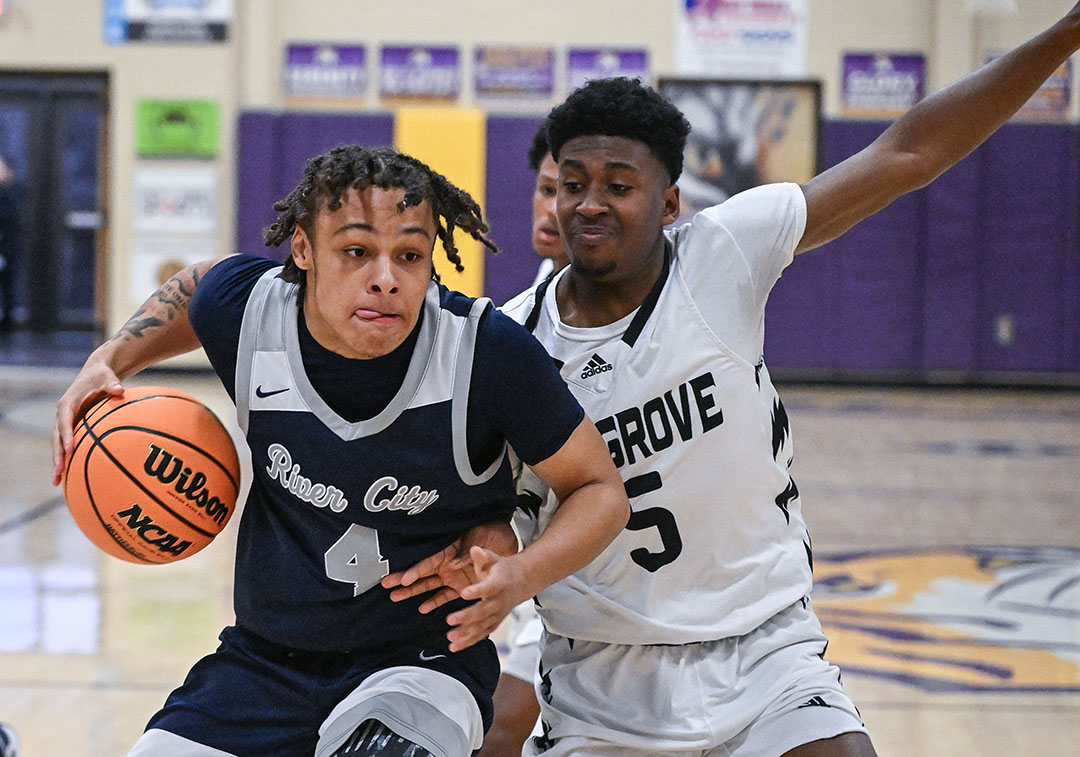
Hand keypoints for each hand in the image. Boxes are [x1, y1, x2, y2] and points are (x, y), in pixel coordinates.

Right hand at [51, 356, 124, 485]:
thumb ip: (112, 384)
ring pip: (59, 445)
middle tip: (59, 472)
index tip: (70, 449)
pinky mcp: (71, 428)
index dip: (66, 435)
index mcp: (68, 403)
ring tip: (56, 482)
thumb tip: (119, 390)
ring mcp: (65, 423)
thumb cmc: (103, 376)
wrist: (96, 374)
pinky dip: (67, 459)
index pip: (65, 421)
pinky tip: (68, 477)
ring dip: (58, 462)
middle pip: (56, 438)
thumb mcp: (107, 377)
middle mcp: (63, 415)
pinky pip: (67, 445)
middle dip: (57, 455)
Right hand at [381, 520, 517, 612]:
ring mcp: (453, 575)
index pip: (429, 561)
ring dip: (412, 592)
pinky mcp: (461, 585)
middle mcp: (447, 563)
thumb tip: (455, 563)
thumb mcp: (481, 536)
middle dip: (403, 579)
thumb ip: (468, 550)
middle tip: (386, 586)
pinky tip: (423, 609)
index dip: (416, 570)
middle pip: (422, 573)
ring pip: (428, 585)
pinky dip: (434, 602)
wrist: (509, 540)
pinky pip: (445, 595)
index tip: (403, 579)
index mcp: (450, 549)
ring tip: (395, 598)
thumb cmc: (493, 532)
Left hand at [446, 546, 527, 651]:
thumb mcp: (494, 558)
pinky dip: (468, 642)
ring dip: (466, 634)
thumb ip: (482, 556)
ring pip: (482, 626)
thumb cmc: (502, 569)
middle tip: (450, 619)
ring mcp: (497, 614)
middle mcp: (499, 601)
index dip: (477, 591)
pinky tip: (455, 647)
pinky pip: (481, 634)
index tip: (464, 593)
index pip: (488, 588)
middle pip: (484, 611)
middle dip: (467, 617)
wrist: (521, 582)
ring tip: (450, 638)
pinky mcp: (494, 623)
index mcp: (499, 583)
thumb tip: (474, 549)